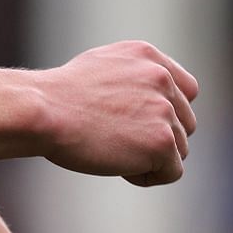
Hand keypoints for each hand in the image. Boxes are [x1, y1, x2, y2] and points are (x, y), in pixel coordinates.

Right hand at [36, 41, 198, 185]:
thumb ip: (135, 76)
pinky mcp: (161, 141)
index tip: (145, 125)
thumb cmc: (60, 97)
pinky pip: (171, 172)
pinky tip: (119, 166)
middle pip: (185, 124)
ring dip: (151, 159)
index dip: (170, 112)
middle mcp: (161, 77)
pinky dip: (146, 176)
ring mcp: (164, 109)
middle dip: (159, 138)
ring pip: (179, 149)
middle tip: (119, 142)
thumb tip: (154, 100)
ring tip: (113, 151)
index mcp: (147, 56)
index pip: (187, 90)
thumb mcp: (102, 66)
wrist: (44, 112)